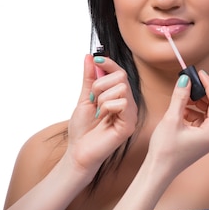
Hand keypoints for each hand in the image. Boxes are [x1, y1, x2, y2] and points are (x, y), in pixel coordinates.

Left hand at [65, 54, 137, 174]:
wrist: (78, 151)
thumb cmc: (82, 130)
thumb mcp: (84, 98)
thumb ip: (89, 78)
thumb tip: (90, 58)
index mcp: (119, 96)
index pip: (120, 72)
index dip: (109, 64)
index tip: (96, 59)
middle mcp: (128, 103)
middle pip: (121, 77)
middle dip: (101, 85)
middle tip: (93, 99)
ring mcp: (130, 113)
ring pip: (122, 88)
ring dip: (103, 98)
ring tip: (98, 111)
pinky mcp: (130, 124)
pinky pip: (122, 103)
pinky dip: (107, 107)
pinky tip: (103, 118)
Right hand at [147, 71, 208, 176]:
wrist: (158, 171)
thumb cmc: (165, 150)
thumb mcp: (172, 119)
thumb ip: (180, 97)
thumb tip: (185, 79)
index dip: (208, 84)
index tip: (199, 73)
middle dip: (202, 92)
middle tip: (189, 81)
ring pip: (208, 112)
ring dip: (196, 102)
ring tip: (182, 98)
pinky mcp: (202, 139)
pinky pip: (202, 119)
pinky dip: (193, 112)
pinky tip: (181, 110)